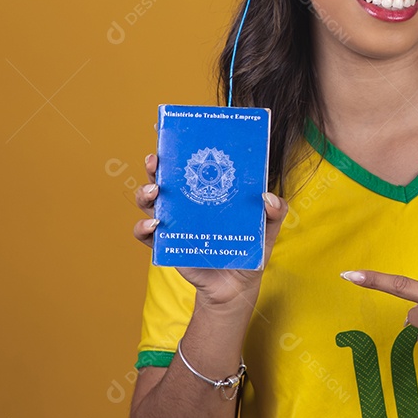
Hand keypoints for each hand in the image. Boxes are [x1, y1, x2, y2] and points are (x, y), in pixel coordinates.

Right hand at [133, 152, 288, 306]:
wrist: (236, 285)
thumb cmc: (249, 249)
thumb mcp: (267, 228)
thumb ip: (274, 211)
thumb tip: (267, 197)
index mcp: (206, 190)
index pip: (189, 163)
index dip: (176, 147)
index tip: (168, 132)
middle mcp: (185, 201)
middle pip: (162, 176)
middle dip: (154, 165)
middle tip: (155, 160)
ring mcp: (173, 221)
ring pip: (148, 201)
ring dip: (145, 192)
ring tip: (155, 191)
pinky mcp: (166, 243)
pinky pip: (145, 235)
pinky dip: (143, 228)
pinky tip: (154, 225)